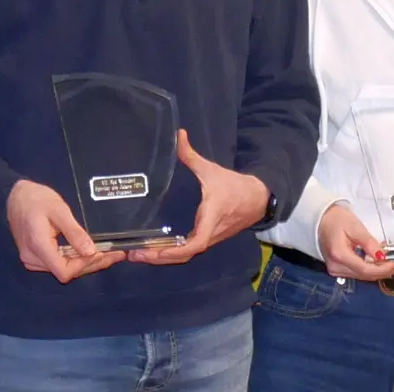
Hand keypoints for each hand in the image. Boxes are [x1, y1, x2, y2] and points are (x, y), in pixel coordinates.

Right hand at [6, 179, 126, 282]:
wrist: (15, 196)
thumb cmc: (36, 199)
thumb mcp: (59, 211)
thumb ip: (74, 232)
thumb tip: (91, 252)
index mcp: (38, 247)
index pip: (64, 271)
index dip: (85, 265)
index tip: (103, 253)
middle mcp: (33, 259)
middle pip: (66, 272)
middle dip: (91, 264)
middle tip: (115, 255)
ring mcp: (32, 259)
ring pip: (63, 269)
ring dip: (85, 263)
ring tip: (107, 253)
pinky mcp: (35, 256)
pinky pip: (58, 263)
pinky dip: (75, 259)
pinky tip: (88, 252)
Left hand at [130, 130, 268, 265]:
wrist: (259, 199)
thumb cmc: (234, 186)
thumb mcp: (212, 169)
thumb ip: (192, 155)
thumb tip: (179, 135)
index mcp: (211, 218)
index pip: (197, 243)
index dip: (178, 250)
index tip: (157, 251)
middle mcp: (210, 233)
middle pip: (185, 255)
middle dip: (160, 258)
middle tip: (134, 254)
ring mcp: (209, 239)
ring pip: (186, 256)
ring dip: (163, 258)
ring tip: (138, 254)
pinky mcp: (208, 238)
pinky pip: (189, 251)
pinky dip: (172, 253)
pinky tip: (155, 249)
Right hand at [315, 203, 393, 280]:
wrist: (319, 219)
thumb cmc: (336, 219)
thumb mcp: (354, 226)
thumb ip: (368, 242)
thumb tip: (383, 256)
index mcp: (339, 255)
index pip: (366, 269)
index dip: (384, 268)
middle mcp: (337, 267)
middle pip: (366, 275)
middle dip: (386, 270)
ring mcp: (336, 270)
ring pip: (363, 275)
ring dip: (380, 270)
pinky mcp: (338, 269)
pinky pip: (359, 272)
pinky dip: (372, 268)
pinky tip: (382, 262)